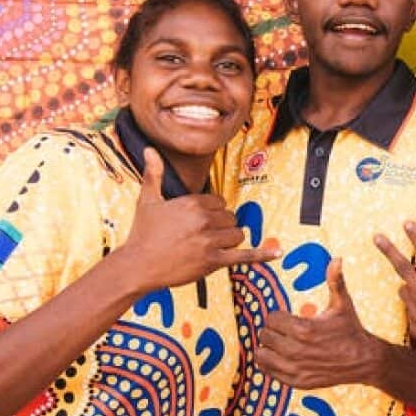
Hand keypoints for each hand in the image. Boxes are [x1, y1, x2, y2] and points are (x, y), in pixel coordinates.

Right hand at [118, 148, 277, 289]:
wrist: (138, 265)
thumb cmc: (142, 233)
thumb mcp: (147, 200)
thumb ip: (154, 173)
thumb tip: (149, 149)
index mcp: (192, 203)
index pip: (219, 202)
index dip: (211, 212)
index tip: (198, 221)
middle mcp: (204, 220)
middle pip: (230, 218)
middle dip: (221, 226)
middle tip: (201, 235)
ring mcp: (210, 241)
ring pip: (237, 235)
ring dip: (228, 240)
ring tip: (209, 246)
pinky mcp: (213, 261)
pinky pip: (244, 256)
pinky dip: (262, 255)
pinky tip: (277, 253)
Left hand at [255, 258, 383, 388]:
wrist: (364, 360)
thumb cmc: (351, 330)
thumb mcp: (343, 304)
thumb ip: (335, 281)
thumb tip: (337, 258)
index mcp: (304, 329)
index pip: (271, 319)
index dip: (278, 316)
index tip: (287, 318)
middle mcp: (297, 350)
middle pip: (264, 336)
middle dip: (273, 331)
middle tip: (284, 331)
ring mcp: (296, 368)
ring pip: (261, 355)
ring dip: (268, 348)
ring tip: (280, 343)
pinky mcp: (297, 382)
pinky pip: (268, 372)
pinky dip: (271, 364)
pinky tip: (282, 357)